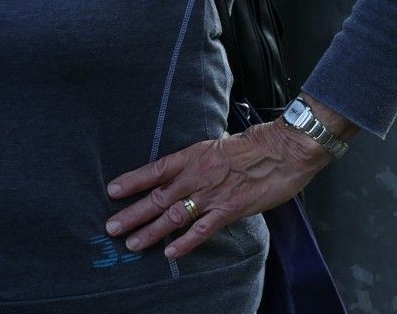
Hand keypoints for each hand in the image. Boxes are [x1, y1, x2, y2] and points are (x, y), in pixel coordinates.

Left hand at [105, 100, 353, 259]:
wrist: (284, 148)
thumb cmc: (256, 144)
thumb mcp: (220, 145)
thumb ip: (202, 160)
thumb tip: (188, 168)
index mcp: (193, 156)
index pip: (155, 169)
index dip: (132, 181)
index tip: (112, 191)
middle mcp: (197, 175)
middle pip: (157, 197)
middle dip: (132, 213)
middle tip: (111, 227)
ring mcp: (212, 194)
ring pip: (174, 215)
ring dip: (151, 231)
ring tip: (132, 244)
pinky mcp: (230, 210)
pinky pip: (203, 230)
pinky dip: (185, 243)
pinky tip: (170, 252)